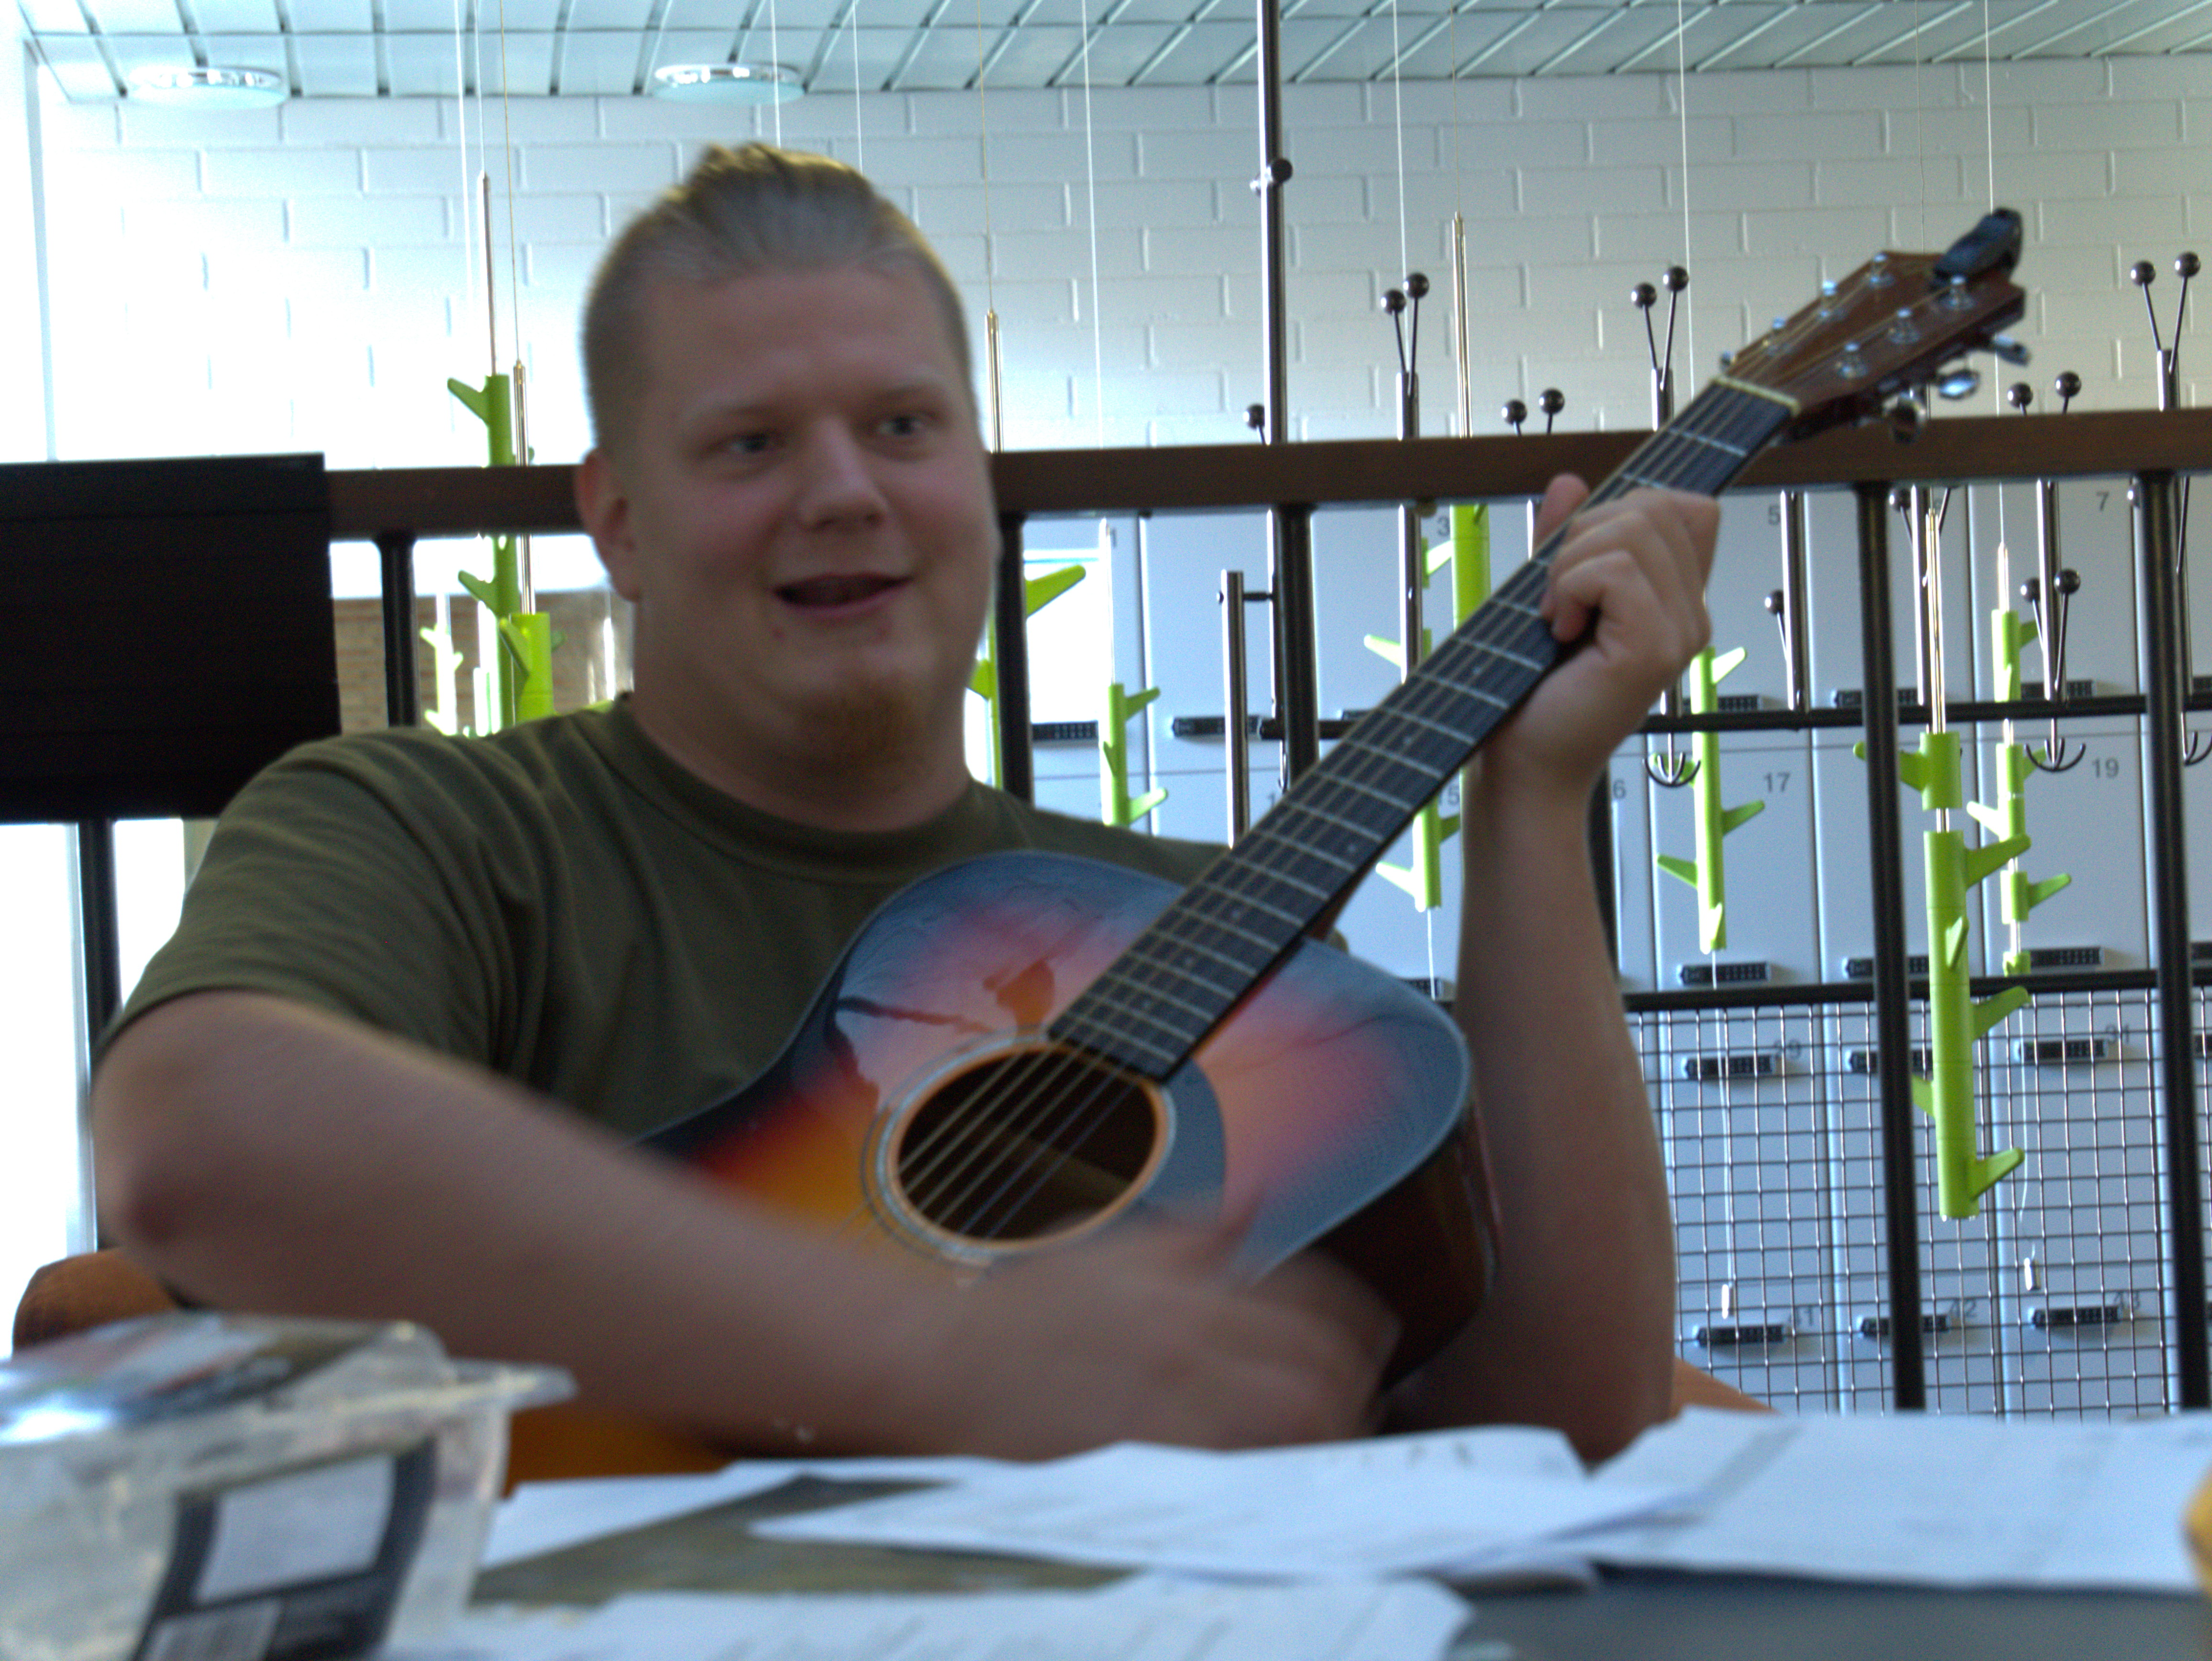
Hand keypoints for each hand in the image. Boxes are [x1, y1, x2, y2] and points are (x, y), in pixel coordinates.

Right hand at [880, 1218, 1396, 1458]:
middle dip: (1355, 1380)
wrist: (944, 1368)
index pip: (1312, 1295)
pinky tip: (1275, 1465)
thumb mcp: (1112, 1245)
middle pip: (1318, 1362)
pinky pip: (1240, 1466)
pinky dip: (1272, 1465)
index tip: (1370, 1337)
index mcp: (1184, 1278)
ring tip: (1331, 1433)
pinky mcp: (1147, 1455)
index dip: (1356, 1320)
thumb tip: (1259, 1196)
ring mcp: (1168, 1396)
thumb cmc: (1025, 1312)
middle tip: (1362, 1393)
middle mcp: (1184, 1332)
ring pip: (1292, 1419)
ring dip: (1327, 1427)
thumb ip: (1196, 1227)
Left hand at [1485, 474, 1717, 806]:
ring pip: (1634, 529)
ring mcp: (1680, 632)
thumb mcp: (1545, 594)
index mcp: (1675, 599)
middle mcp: (1690, 615)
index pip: (1685, 507)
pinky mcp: (1654, 648)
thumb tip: (1571, 482)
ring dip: (1570, 564)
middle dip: (1585, 535)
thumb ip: (1562, 539)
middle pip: (1655, 506)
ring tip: (1556, 617)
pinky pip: (1616, 569)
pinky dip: (1571, 586)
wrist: (1521, 763)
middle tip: (1557, 598)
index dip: (1626, 510)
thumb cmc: (1530, 691)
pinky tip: (1560, 630)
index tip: (1579, 565)